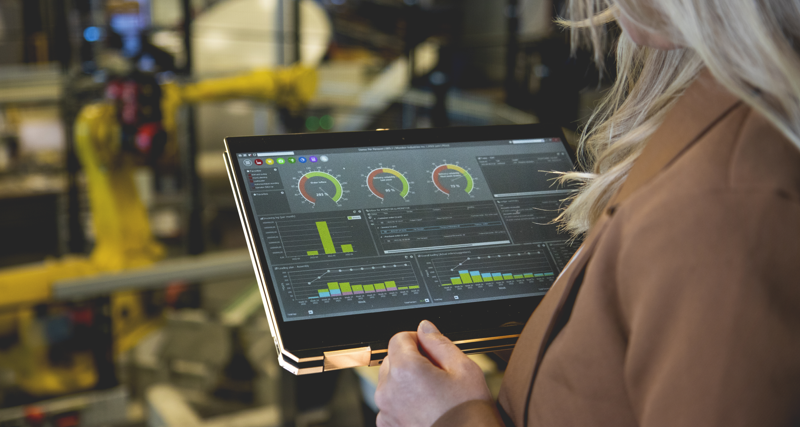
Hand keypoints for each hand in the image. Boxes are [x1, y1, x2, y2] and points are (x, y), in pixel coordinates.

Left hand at [375, 320, 492, 426]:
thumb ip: (439, 343)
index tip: (429, 349)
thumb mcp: (464, 369)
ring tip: (434, 396)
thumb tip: (425, 328)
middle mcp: (388, 391)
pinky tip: (427, 410)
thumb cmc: (469, 414)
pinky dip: (404, 404)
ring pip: (391, 384)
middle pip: (393, 360)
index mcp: (405, 371)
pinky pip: (391, 405)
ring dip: (407, 383)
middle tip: (437, 375)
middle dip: (411, 362)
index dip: (416, 339)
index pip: (398, 338)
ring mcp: (386, 412)